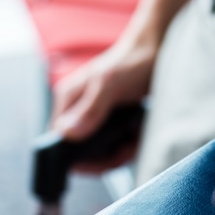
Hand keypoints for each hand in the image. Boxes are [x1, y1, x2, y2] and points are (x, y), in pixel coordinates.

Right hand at [50, 38, 155, 172]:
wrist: (157, 52)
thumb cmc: (131, 62)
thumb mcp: (111, 84)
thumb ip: (91, 109)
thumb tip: (67, 134)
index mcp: (68, 101)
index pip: (57, 140)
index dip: (73, 157)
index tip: (98, 162)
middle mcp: (77, 112)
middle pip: (79, 151)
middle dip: (103, 157)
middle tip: (124, 149)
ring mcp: (94, 119)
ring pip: (99, 153)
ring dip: (118, 154)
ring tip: (133, 140)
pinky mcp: (110, 125)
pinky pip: (114, 147)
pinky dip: (127, 147)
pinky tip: (137, 136)